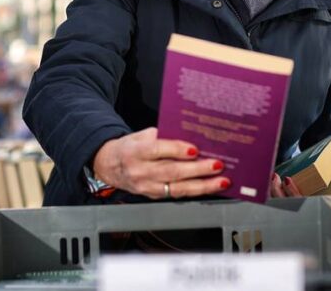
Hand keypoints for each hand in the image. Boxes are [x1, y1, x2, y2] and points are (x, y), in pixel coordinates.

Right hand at [92, 128, 229, 199]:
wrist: (109, 166)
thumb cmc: (129, 148)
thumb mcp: (140, 135)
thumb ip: (162, 136)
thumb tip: (190, 136)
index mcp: (135, 151)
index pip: (157, 150)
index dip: (177, 150)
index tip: (196, 149)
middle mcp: (140, 171)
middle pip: (172, 171)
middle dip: (198, 169)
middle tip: (217, 165)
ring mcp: (146, 187)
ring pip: (178, 188)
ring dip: (203, 185)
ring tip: (221, 181)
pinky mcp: (153, 196)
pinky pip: (177, 194)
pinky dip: (195, 191)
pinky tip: (209, 187)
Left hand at [270, 173, 330, 220]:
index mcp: (313, 214)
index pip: (299, 203)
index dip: (292, 191)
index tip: (288, 179)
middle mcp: (300, 217)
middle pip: (283, 203)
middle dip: (277, 190)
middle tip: (276, 175)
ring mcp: (291, 217)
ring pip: (277, 204)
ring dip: (274, 191)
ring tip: (273, 177)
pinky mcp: (287, 216)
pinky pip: (276, 206)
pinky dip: (273, 196)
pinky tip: (273, 185)